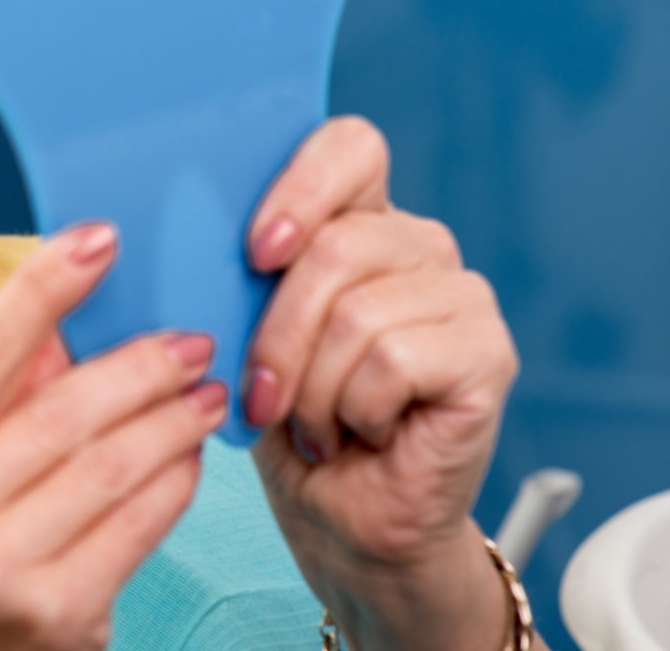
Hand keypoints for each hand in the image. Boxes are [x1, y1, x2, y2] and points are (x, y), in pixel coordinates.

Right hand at [0, 224, 227, 649]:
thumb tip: (66, 323)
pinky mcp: (54, 616)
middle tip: (187, 340)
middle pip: (57, 410)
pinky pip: (136, 524)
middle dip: (137, 364)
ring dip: (170, 418)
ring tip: (203, 393)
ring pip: (109, 464)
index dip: (42, 288)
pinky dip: (173, 481)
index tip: (99, 238)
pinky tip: (188, 458)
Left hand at [244, 116, 523, 648]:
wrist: (342, 522)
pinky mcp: (487, 354)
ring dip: (314, 388)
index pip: (350, 147)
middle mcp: (419, 246)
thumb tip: (182, 236)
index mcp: (358, 221)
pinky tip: (366, 433)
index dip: (301, 187)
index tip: (255, 253)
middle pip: (337, 244)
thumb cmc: (287, 424)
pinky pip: (396, 358)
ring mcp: (463, 296)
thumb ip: (237, 274)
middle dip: (278, 334)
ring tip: (318, 423)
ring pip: (358, 311)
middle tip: (267, 396)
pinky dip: (357, 408)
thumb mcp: (244, 334)